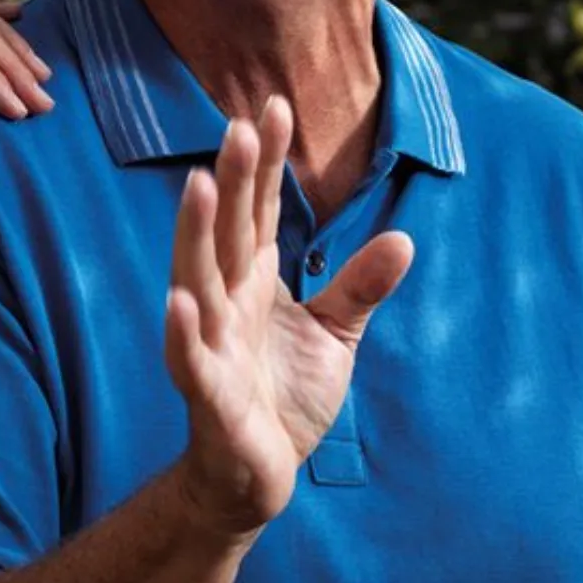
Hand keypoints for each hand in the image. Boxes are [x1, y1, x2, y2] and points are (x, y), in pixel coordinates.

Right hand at [162, 98, 414, 536]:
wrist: (259, 475)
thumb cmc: (286, 396)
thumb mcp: (334, 334)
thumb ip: (360, 286)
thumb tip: (404, 237)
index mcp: (253, 281)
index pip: (261, 211)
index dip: (265, 162)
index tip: (273, 107)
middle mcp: (227, 302)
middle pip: (229, 232)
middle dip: (235, 180)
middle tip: (239, 124)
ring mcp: (212, 345)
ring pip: (200, 280)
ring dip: (197, 235)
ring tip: (200, 185)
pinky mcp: (209, 395)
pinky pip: (191, 360)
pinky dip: (183, 332)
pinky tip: (178, 301)